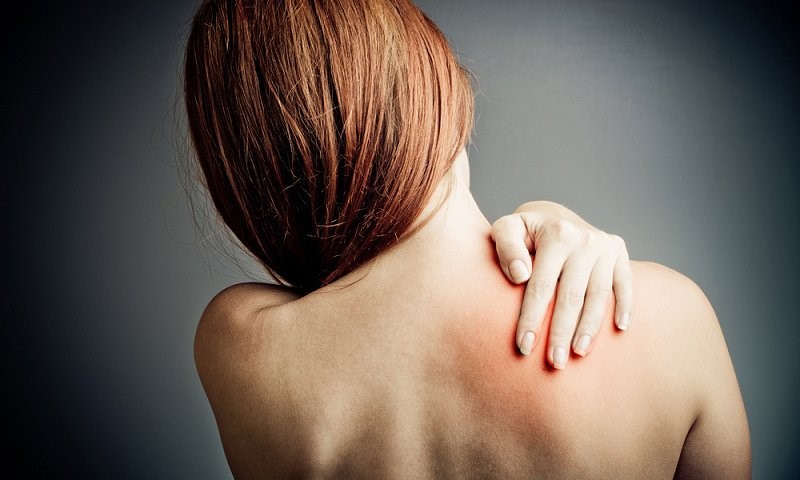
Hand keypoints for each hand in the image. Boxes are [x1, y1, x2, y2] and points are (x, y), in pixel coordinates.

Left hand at [490, 201, 632, 368]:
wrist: (552, 215)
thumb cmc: (523, 232)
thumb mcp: (506, 229)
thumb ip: (506, 247)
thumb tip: (520, 275)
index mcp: (556, 234)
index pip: (541, 286)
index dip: (532, 318)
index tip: (524, 347)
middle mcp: (584, 240)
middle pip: (572, 296)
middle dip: (561, 333)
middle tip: (554, 363)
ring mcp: (605, 246)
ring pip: (599, 295)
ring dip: (590, 328)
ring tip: (578, 353)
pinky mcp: (620, 252)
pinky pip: (625, 283)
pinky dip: (625, 306)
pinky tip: (619, 329)